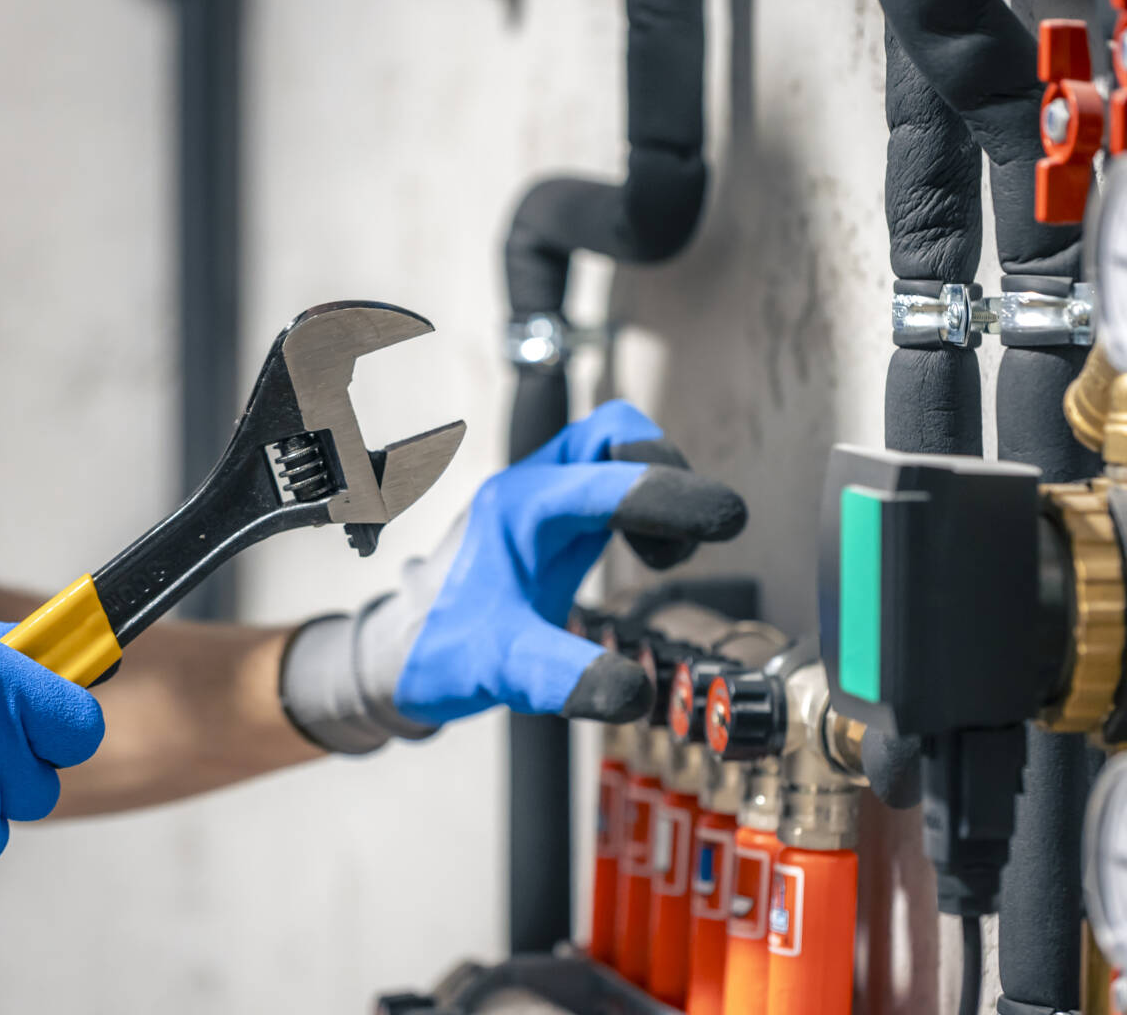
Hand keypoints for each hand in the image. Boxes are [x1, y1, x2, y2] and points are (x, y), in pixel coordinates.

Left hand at [280, 401, 746, 752]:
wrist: (399, 652)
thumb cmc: (437, 651)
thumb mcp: (500, 671)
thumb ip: (563, 678)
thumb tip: (635, 693)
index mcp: (517, 510)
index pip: (605, 480)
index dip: (671, 494)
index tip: (727, 520)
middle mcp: (530, 490)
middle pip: (613, 433)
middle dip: (667, 474)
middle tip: (696, 535)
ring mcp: (543, 498)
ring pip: (614, 450)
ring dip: (658, 487)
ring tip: (667, 554)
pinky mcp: (555, 518)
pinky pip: (610, 481)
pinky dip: (644, 505)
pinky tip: (649, 553)